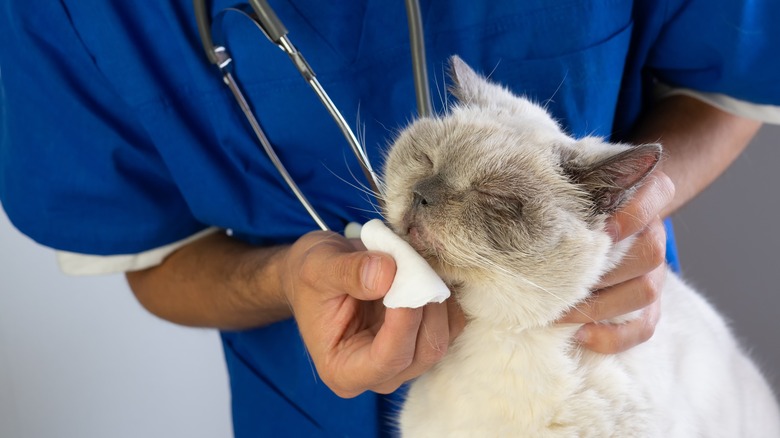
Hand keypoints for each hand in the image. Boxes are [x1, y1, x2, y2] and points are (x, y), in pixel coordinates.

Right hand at [282, 231, 464, 397]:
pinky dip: (445, 295)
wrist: (320, 273)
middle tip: (412, 262)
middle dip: (425, 304)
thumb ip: (348, 272)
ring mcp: (405, 360)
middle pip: (424, 351)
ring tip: (414, 262)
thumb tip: (387, 274)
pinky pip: (451, 323)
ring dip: (437, 297)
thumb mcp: (318, 267)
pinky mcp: (423, 339)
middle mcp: (379, 375)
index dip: (404, 320)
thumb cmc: (311, 276)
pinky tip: (424, 271)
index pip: (388, 359)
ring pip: (442, 337)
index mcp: (344, 371)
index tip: (402, 277)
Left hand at [558, 171, 674, 353]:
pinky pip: (644, 326)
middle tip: (559, 279)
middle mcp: (655, 233)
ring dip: (600, 305)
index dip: (635, 213)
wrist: (600, 218)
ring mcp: (655, 271)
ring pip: (646, 291)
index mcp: (644, 195)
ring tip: (559, 311)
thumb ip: (566, 182)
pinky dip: (613, 336)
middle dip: (603, 271)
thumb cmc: (578, 198)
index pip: (659, 193)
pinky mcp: (648, 303)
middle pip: (650, 254)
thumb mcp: (575, 181)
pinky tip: (579, 335)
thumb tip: (521, 188)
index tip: (603, 228)